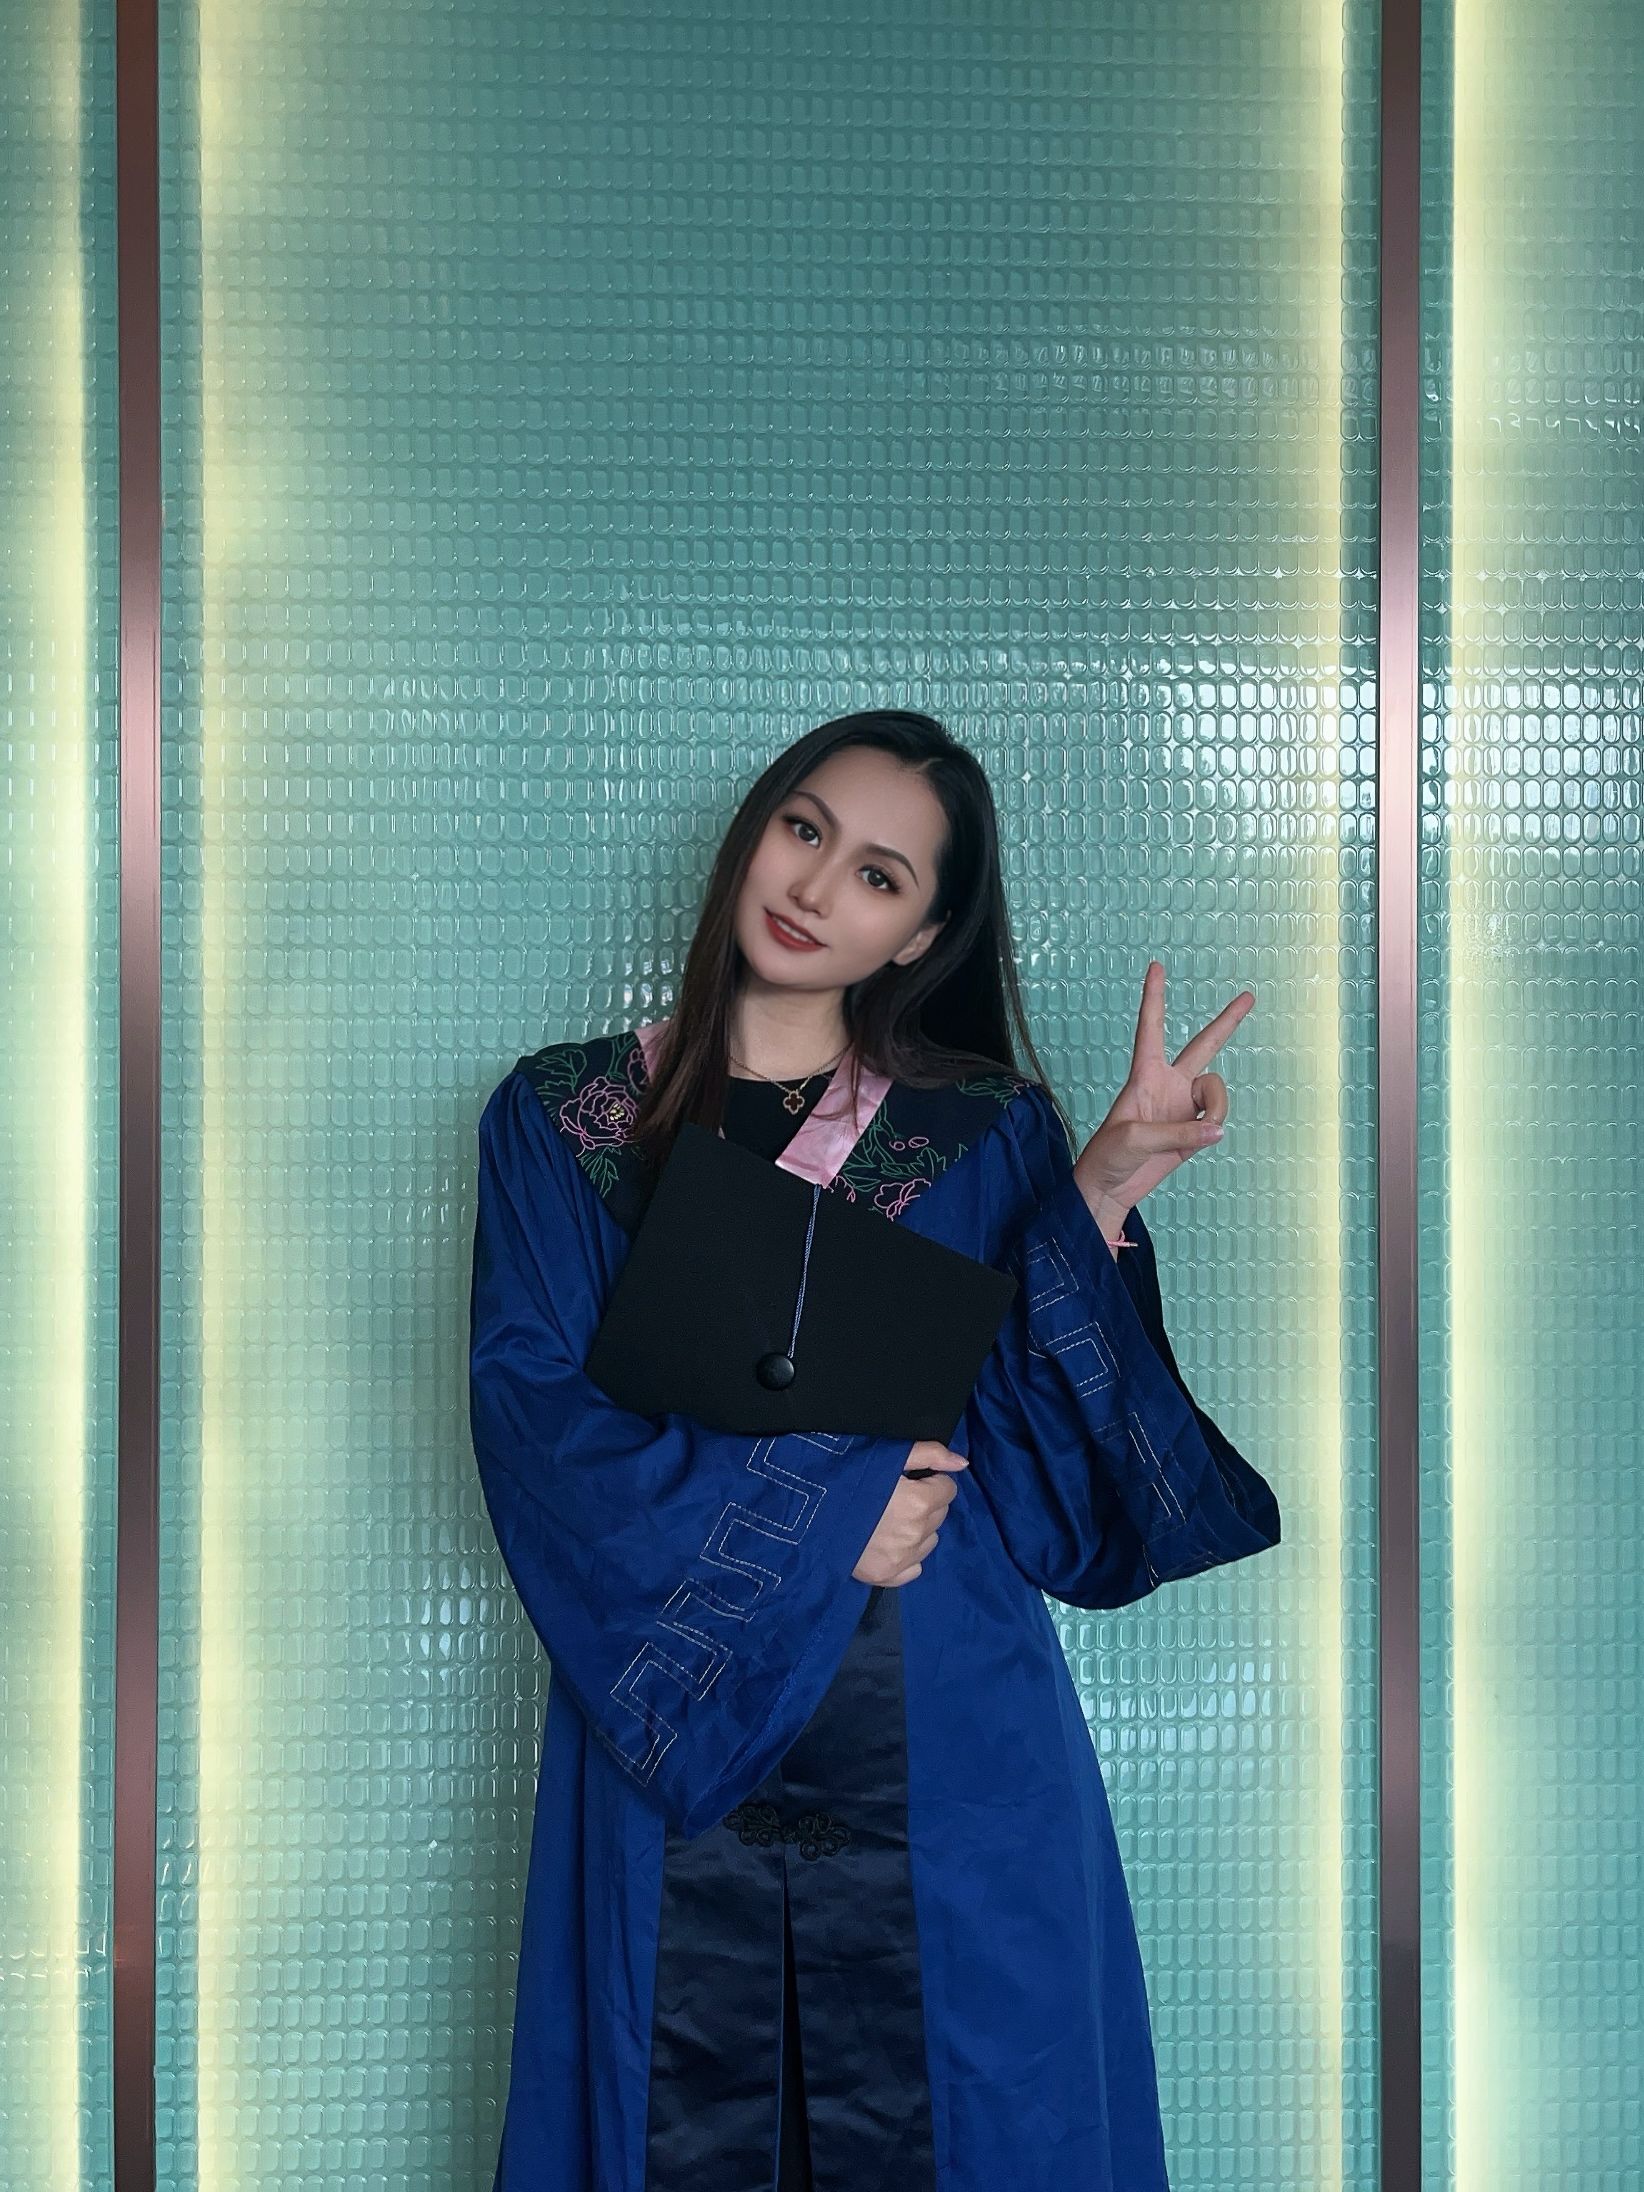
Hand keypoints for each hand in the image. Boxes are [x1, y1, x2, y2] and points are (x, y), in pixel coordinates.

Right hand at [852, 1441, 968, 1587]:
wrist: (806, 1516)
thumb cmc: (845, 1479)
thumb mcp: (885, 1456)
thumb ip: (928, 1454)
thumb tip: (962, 1463)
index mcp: (920, 1502)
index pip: (948, 1489)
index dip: (930, 1481)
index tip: (910, 1480)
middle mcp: (917, 1534)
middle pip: (939, 1513)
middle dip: (926, 1503)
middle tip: (896, 1497)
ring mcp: (903, 1558)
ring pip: (930, 1539)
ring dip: (919, 1528)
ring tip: (890, 1519)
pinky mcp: (888, 1576)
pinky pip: (915, 1566)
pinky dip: (908, 1554)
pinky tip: (887, 1542)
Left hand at [1072, 960, 1254, 1222]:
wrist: (1110, 1188)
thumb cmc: (1108, 1156)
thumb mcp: (1133, 1139)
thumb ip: (1178, 1131)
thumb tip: (1216, 1130)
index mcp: (1144, 1074)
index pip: (1151, 1027)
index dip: (1154, 996)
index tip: (1156, 966)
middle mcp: (1168, 1083)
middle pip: (1204, 1045)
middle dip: (1227, 1022)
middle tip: (1249, 995)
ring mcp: (1183, 1105)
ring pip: (1217, 1092)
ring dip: (1216, 1110)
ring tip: (1200, 1134)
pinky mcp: (1194, 1129)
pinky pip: (1217, 1120)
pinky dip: (1212, 1131)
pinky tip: (1197, 1143)